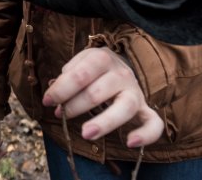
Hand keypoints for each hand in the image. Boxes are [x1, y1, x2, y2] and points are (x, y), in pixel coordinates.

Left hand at [41, 48, 162, 147]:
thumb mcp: (78, 63)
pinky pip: (154, 123)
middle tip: (60, 114)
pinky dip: (146, 134)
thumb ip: (67, 76)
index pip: (80, 75)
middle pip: (97, 92)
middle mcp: (121, 74)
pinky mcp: (145, 109)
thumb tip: (54, 93)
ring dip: (103, 122)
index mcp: (102, 58)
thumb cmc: (91, 69)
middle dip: (74, 106)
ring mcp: (135, 92)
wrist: (118, 66)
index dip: (61, 89)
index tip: (48, 101)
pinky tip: (130, 143)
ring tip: (85, 133)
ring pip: (124, 107)